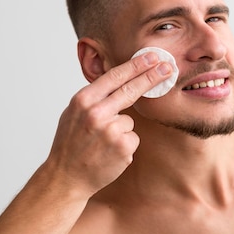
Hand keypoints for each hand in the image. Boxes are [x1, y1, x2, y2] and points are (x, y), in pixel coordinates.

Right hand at [44, 52, 172, 197]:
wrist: (65, 177)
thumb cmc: (70, 143)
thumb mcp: (74, 113)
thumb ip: (95, 97)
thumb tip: (120, 79)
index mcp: (83, 100)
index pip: (115, 76)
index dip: (136, 65)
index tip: (152, 56)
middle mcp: (96, 113)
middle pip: (131, 89)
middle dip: (152, 76)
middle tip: (169, 67)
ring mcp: (110, 131)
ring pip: (129, 120)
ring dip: (121, 130)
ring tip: (101, 143)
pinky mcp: (123, 147)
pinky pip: (133, 137)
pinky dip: (124, 145)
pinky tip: (109, 153)